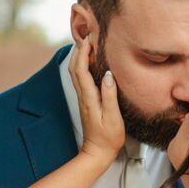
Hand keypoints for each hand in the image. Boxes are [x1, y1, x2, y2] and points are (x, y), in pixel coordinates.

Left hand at [70, 35, 124, 168]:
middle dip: (79, 50)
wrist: (97, 152)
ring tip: (88, 43)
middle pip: (75, 67)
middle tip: (87, 35)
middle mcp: (83, 96)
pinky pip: (81, 78)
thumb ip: (109, 96)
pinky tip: (90, 62)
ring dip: (79, 56)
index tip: (89, 38)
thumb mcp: (112, 118)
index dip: (83, 53)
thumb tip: (109, 75)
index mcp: (89, 97)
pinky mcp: (87, 101)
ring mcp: (84, 98)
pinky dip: (82, 65)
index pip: (81, 70)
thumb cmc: (108, 137)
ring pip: (76, 72)